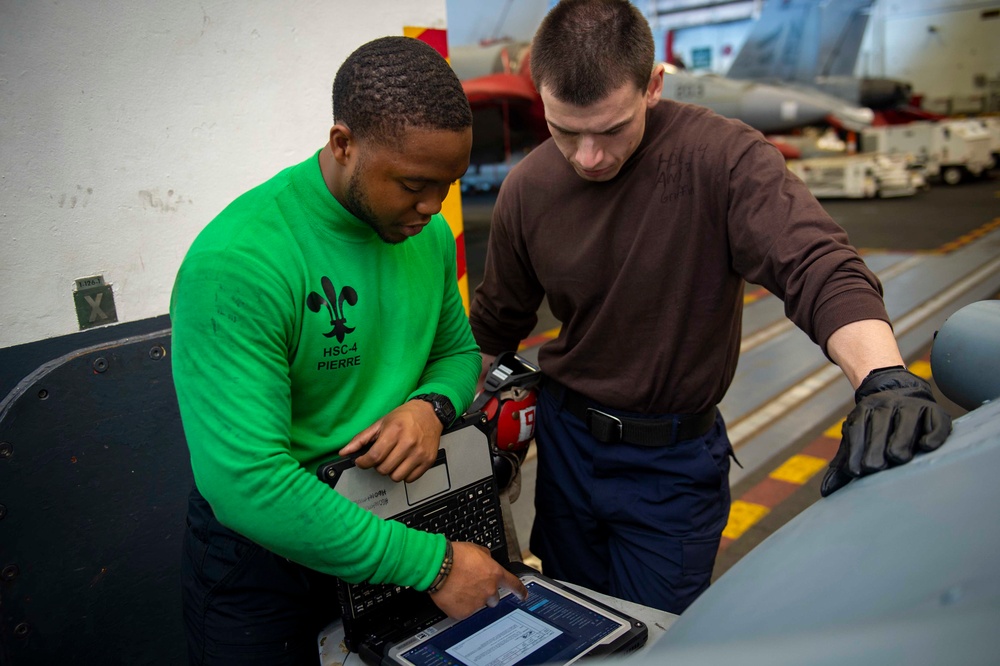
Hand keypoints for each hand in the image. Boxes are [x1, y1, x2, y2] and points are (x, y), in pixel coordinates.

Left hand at [339, 401, 442, 482]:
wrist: (429, 413)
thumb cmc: (404, 417)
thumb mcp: (380, 423)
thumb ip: (361, 439)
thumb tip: (344, 452)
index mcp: (395, 431)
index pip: (374, 456)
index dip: (364, 462)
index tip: (362, 461)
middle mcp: (408, 443)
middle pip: (384, 469)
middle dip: (377, 465)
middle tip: (381, 457)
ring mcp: (419, 453)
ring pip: (396, 477)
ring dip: (391, 471)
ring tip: (393, 460)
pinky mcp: (428, 461)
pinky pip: (410, 479)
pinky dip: (404, 474)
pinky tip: (404, 463)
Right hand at [428, 542, 527, 618]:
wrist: (437, 567)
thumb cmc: (454, 556)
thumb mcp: (476, 549)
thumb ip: (487, 558)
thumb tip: (487, 561)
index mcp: (495, 574)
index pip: (514, 585)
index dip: (520, 591)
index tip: (523, 595)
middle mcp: (489, 591)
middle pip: (494, 598)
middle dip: (486, 594)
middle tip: (472, 586)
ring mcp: (477, 603)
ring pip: (478, 605)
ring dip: (472, 599)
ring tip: (459, 589)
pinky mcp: (463, 613)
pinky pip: (465, 612)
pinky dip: (460, 606)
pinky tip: (453, 596)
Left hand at [821, 366, 951, 496]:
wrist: (905, 396)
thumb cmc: (878, 429)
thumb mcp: (858, 441)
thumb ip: (843, 464)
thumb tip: (826, 490)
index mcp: (865, 409)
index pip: (857, 429)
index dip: (855, 450)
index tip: (856, 471)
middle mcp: (887, 403)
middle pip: (880, 427)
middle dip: (876, 450)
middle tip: (875, 468)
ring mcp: (912, 405)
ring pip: (906, 422)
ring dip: (901, 442)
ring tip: (898, 459)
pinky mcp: (936, 410)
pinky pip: (936, 423)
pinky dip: (932, 435)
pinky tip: (926, 446)